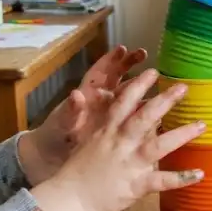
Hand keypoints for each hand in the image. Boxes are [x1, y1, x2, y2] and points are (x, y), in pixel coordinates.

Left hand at [19, 45, 146, 185]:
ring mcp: (110, 115)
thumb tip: (76, 95)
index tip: (123, 49)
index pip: (101, 73)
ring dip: (142, 88)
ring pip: (129, 97)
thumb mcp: (61, 124)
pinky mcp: (116, 129)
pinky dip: (145, 113)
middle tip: (144, 54)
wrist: (51, 161)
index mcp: (87, 96)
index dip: (111, 60)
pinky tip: (159, 111)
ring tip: (157, 79)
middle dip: (130, 65)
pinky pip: (133, 117)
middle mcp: (100, 102)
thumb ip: (70, 111)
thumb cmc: (54, 138)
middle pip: (118, 78)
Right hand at [30, 68, 205, 210]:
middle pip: (145, 118)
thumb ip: (101, 124)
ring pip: (159, 146)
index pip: (123, 103)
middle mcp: (120, 144)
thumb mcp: (86, 141)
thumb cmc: (76, 171)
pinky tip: (200, 174)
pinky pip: (162, 181)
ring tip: (202, 124)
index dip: (139, 86)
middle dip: (165, 101)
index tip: (153, 72)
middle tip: (184, 88)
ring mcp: (130, 164)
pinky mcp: (136, 185)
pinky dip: (182, 178)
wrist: (69, 200)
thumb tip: (103, 107)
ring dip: (182, 134)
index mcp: (107, 131)